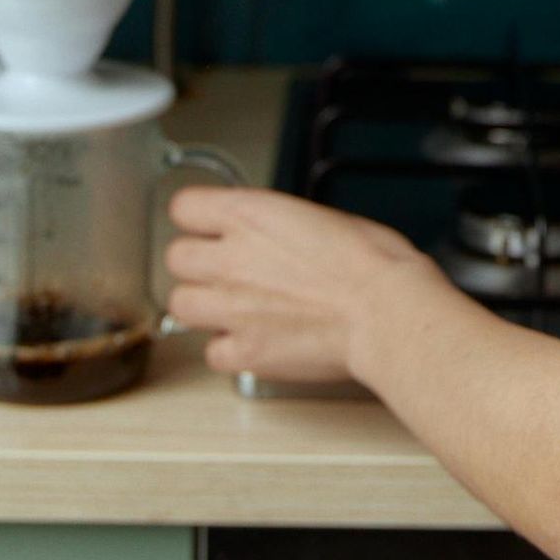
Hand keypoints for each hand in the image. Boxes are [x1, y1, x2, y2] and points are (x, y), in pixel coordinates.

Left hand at [164, 183, 436, 384]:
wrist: (385, 311)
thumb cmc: (371, 262)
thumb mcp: (321, 217)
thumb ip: (277, 225)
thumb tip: (270, 236)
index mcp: (248, 215)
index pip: (183, 207)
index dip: (198, 218)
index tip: (209, 226)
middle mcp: (229, 258)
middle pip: (174, 258)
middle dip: (197, 265)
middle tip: (225, 270)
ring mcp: (230, 307)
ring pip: (179, 305)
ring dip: (203, 306)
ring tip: (233, 307)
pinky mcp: (243, 350)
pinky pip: (212, 352)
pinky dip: (228, 349)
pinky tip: (252, 340)